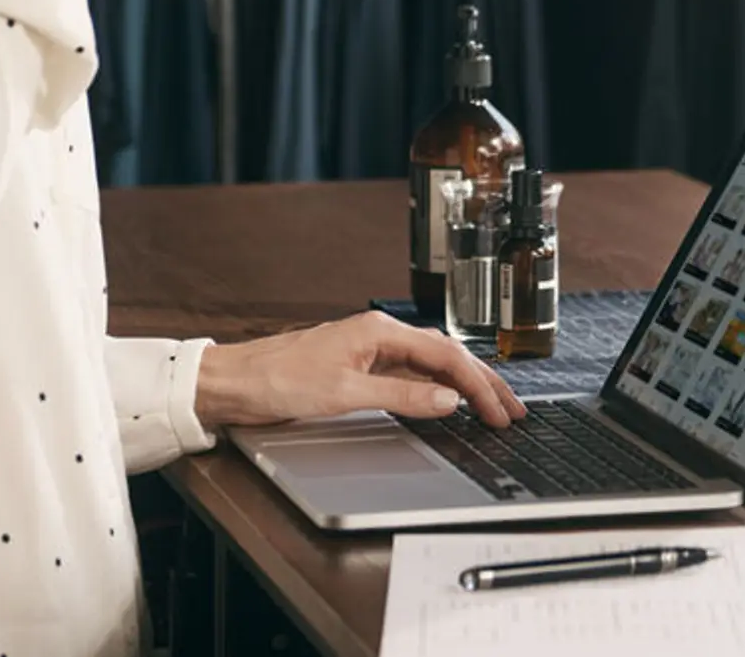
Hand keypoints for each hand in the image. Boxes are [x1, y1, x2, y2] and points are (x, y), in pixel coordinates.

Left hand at [192, 312, 525, 429]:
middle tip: (510, 410)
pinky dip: (435, 387)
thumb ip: (401, 394)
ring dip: (462, 385)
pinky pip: (410, 372)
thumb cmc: (278, 380)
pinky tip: (444, 400)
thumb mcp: (345, 393)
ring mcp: (369, 349)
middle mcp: (379, 334)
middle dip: (482, 382)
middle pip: (446, 356)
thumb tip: (446, 399)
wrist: (234, 382)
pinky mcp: (358, 366)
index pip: (446, 357)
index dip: (478, 386)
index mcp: (380, 331)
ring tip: (489, 405)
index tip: (498, 412)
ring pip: (431, 363)